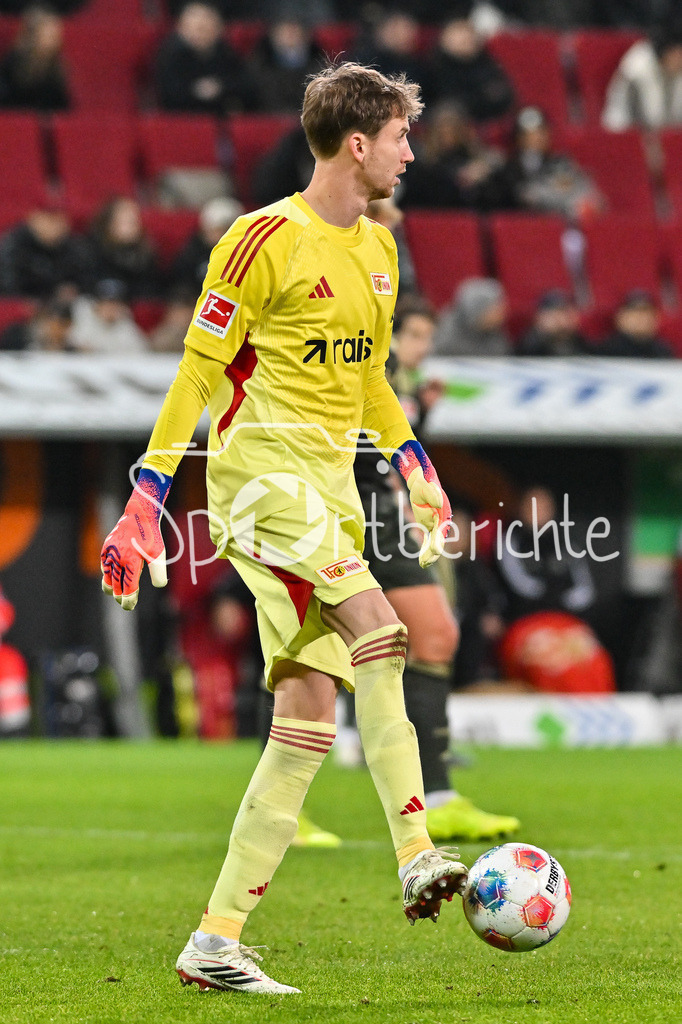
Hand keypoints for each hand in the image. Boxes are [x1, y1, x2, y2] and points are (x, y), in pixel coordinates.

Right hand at [100, 468, 170, 610]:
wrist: (139, 515)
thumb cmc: (151, 535)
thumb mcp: (159, 554)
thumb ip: (159, 571)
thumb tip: (160, 585)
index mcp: (130, 563)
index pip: (127, 589)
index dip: (129, 600)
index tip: (130, 606)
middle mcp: (117, 560)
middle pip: (116, 586)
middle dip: (120, 597)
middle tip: (126, 604)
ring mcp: (110, 554)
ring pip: (107, 578)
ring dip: (112, 588)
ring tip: (117, 594)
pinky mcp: (106, 548)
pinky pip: (104, 566)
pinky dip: (107, 574)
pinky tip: (112, 578)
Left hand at [406, 465, 451, 567]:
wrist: (422, 479)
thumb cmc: (423, 480)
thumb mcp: (425, 484)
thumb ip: (432, 492)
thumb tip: (438, 504)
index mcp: (443, 511)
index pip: (442, 528)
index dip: (439, 540)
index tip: (435, 551)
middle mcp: (442, 519)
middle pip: (439, 538)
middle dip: (433, 551)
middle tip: (428, 562)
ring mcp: (435, 523)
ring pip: (433, 542)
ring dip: (429, 554)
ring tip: (423, 565)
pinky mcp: (429, 525)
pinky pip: (428, 541)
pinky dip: (425, 551)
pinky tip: (422, 562)